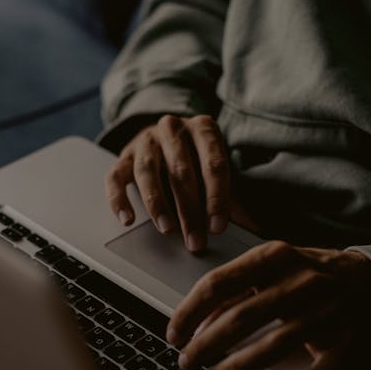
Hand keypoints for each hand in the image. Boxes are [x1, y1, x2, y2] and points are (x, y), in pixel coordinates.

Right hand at [105, 114, 229, 252]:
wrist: (164, 136)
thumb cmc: (195, 159)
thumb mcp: (216, 171)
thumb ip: (232, 198)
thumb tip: (255, 228)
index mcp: (203, 129)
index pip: (213, 164)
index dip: (217, 198)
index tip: (218, 227)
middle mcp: (172, 129)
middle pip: (181, 171)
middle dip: (189, 210)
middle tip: (195, 241)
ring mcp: (144, 141)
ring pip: (147, 172)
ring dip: (158, 204)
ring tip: (167, 229)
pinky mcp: (123, 157)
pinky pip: (115, 178)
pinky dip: (119, 200)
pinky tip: (127, 220)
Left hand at [166, 241, 370, 369]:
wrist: (369, 280)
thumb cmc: (308, 274)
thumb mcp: (268, 268)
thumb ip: (233, 291)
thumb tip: (195, 322)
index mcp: (275, 256)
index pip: (219, 283)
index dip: (189, 312)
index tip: (173, 334)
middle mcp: (302, 280)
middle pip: (242, 317)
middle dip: (206, 344)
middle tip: (185, 362)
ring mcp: (326, 312)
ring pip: (275, 345)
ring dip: (236, 367)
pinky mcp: (345, 343)